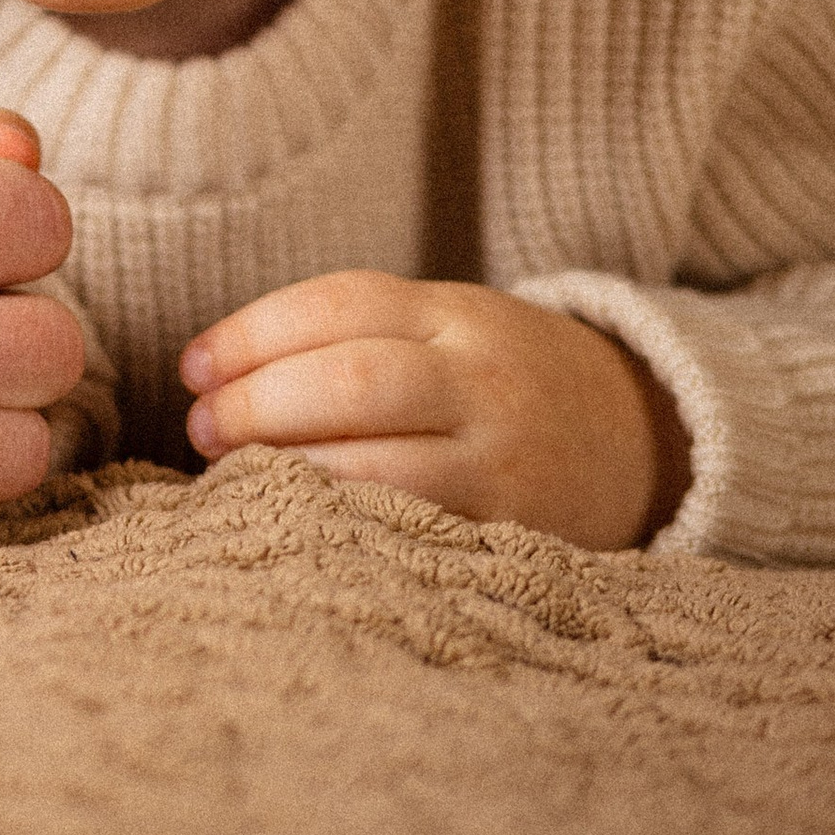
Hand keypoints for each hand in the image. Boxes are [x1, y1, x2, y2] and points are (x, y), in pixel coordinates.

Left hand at [179, 272, 690, 551]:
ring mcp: (501, 459)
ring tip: (232, 473)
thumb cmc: (501, 381)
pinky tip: (295, 520)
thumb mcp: (448, 330)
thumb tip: (214, 374)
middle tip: (202, 425)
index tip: (192, 366)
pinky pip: (412, 527)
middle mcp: (483, 379)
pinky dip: (342, 522)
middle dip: (260, 402)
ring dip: (288, 468)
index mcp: (457, 315)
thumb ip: (357, 335)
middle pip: (354, 379)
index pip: (342, 304)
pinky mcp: (512, 530)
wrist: (642, 440)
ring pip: (379, 464)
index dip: (252, 333)